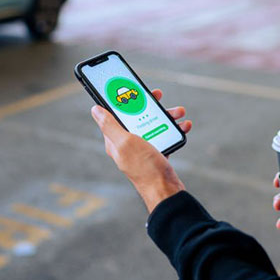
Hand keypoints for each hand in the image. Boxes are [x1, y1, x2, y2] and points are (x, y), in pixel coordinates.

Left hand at [91, 88, 191, 212]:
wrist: (166, 192)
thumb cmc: (145, 168)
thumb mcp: (125, 143)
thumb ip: (110, 125)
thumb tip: (95, 109)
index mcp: (115, 140)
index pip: (115, 113)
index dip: (123, 99)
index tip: (133, 87)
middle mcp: (127, 144)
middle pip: (137, 116)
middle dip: (150, 105)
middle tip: (159, 95)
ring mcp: (142, 149)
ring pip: (153, 124)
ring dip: (167, 116)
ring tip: (179, 112)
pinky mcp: (156, 154)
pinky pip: (165, 136)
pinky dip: (174, 129)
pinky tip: (184, 126)